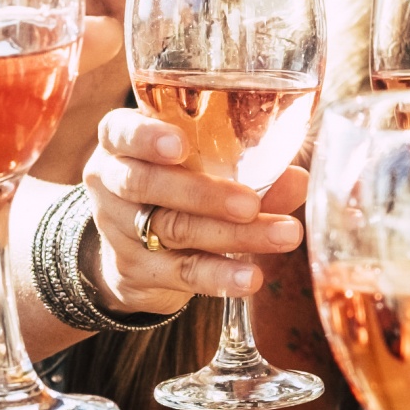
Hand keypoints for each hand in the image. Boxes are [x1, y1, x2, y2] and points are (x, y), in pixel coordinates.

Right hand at [84, 110, 308, 312]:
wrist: (135, 252)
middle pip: (147, 184)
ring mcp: (118, 228)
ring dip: (233, 235)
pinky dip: (219, 275)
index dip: (146, 137)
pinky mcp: (135, 269)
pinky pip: (181, 272)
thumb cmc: (176, 189)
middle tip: (251, 203)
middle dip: (203, 194)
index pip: (120, 132)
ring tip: (282, 236)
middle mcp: (111, 181)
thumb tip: (298, 178)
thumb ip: (249, 170)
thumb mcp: (202, 170)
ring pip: (173, 229)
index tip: (179, 144)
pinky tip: (250, 278)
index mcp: (121, 143)